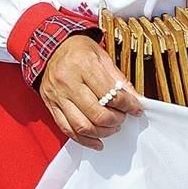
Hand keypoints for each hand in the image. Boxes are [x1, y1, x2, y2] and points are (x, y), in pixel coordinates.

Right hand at [38, 34, 141, 148]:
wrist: (51, 48)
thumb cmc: (77, 50)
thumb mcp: (102, 56)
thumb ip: (118, 79)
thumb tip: (135, 99)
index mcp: (83, 66)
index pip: (111, 95)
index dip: (129, 106)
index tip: (136, 109)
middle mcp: (67, 82)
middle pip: (97, 114)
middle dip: (116, 121)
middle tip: (122, 117)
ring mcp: (57, 95)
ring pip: (82, 126)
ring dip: (102, 132)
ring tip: (111, 127)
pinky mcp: (51, 105)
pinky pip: (67, 129)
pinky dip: (84, 140)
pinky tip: (96, 141)